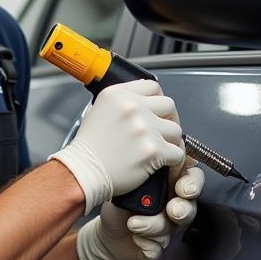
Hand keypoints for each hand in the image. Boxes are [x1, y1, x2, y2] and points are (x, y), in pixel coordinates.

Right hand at [50, 80, 185, 213]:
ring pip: (176, 130)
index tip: (156, 112)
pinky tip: (162, 164)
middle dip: (168, 120)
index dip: (157, 101)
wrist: (83, 172)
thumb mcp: (98, 111)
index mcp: (118, 95)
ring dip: (171, 142)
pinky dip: (173, 161)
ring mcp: (144, 128)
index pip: (153, 87)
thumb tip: (144, 101)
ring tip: (160, 151)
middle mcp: (132, 107)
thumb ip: (121, 102)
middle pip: (169, 106)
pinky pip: (178, 153)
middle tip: (162, 133)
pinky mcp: (153, 150)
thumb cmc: (88, 149)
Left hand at [77, 161, 203, 259]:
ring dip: (153, 226)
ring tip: (134, 223)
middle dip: (183, 208)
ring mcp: (167, 228)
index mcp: (171, 183)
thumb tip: (157, 150)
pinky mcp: (156, 247)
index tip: (183, 187)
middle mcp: (173, 205)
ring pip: (171, 228)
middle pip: (190, 206)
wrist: (106, 232)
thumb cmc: (121, 201)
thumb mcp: (129, 177)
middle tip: (173, 210)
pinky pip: (157, 248)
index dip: (193, 183)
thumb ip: (146, 166)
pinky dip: (146, 244)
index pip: (192, 178)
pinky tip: (135, 238)